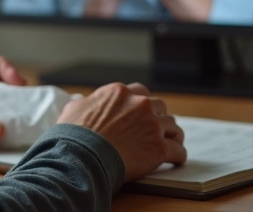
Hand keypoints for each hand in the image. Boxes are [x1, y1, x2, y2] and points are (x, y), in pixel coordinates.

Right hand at [56, 82, 186, 181]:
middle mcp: (139, 104)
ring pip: (173, 127)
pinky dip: (178, 155)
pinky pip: (177, 150)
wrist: (81, 156)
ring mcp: (152, 125)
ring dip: (171, 135)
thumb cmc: (74, 136)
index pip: (140, 92)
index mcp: (119, 93)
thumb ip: (86, 104)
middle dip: (158, 117)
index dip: (141, 104)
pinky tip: (176, 159)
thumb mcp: (74, 110)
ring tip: (171, 143)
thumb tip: (84, 104)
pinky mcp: (159, 147)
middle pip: (159, 106)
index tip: (142, 114)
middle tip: (155, 129)